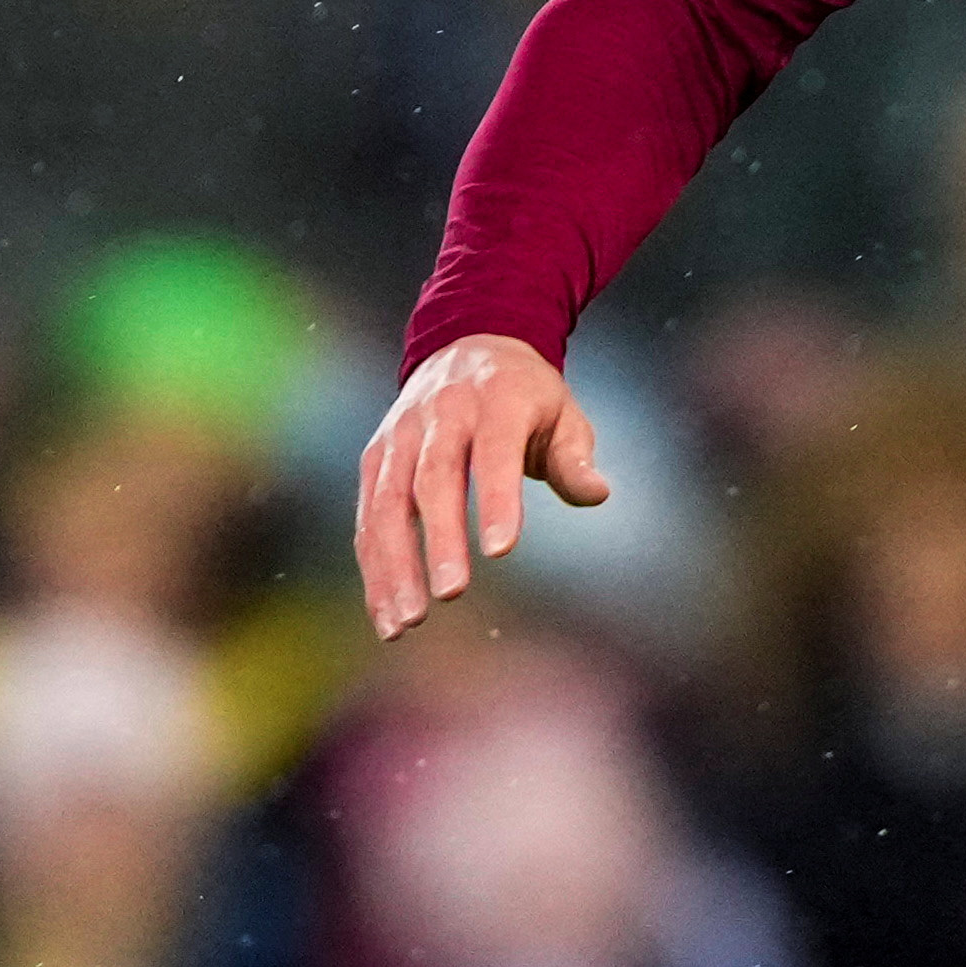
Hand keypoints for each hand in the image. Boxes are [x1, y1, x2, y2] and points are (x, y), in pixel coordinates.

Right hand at [353, 336, 606, 637]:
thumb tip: (597, 493)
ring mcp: (401, 434)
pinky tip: (387, 614)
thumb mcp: (562, 412)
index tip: (501, 551)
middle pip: (433, 477)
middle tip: (450, 595)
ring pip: (388, 501)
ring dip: (393, 564)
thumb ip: (575, 457)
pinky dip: (374, 567)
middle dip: (439, 538)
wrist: (466, 343)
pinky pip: (368, 515)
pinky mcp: (376, 456)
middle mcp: (440, 412)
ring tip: (406, 623)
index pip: (494, 451)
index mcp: (495, 398)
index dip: (496, 499)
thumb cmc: (525, 395)